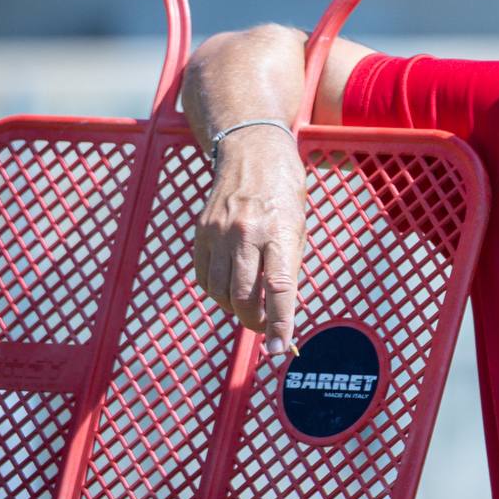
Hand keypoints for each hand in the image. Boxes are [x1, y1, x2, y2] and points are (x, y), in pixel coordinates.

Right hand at [193, 125, 306, 353]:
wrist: (252, 151)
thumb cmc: (284, 191)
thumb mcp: (298, 227)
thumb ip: (287, 267)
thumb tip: (281, 309)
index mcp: (278, 232)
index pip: (279, 289)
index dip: (280, 323)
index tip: (280, 347)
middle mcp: (245, 233)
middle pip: (243, 297)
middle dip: (254, 322)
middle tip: (265, 327)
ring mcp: (218, 233)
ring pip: (220, 292)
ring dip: (235, 309)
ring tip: (250, 306)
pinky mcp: (201, 232)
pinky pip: (205, 277)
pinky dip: (217, 292)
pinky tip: (230, 289)